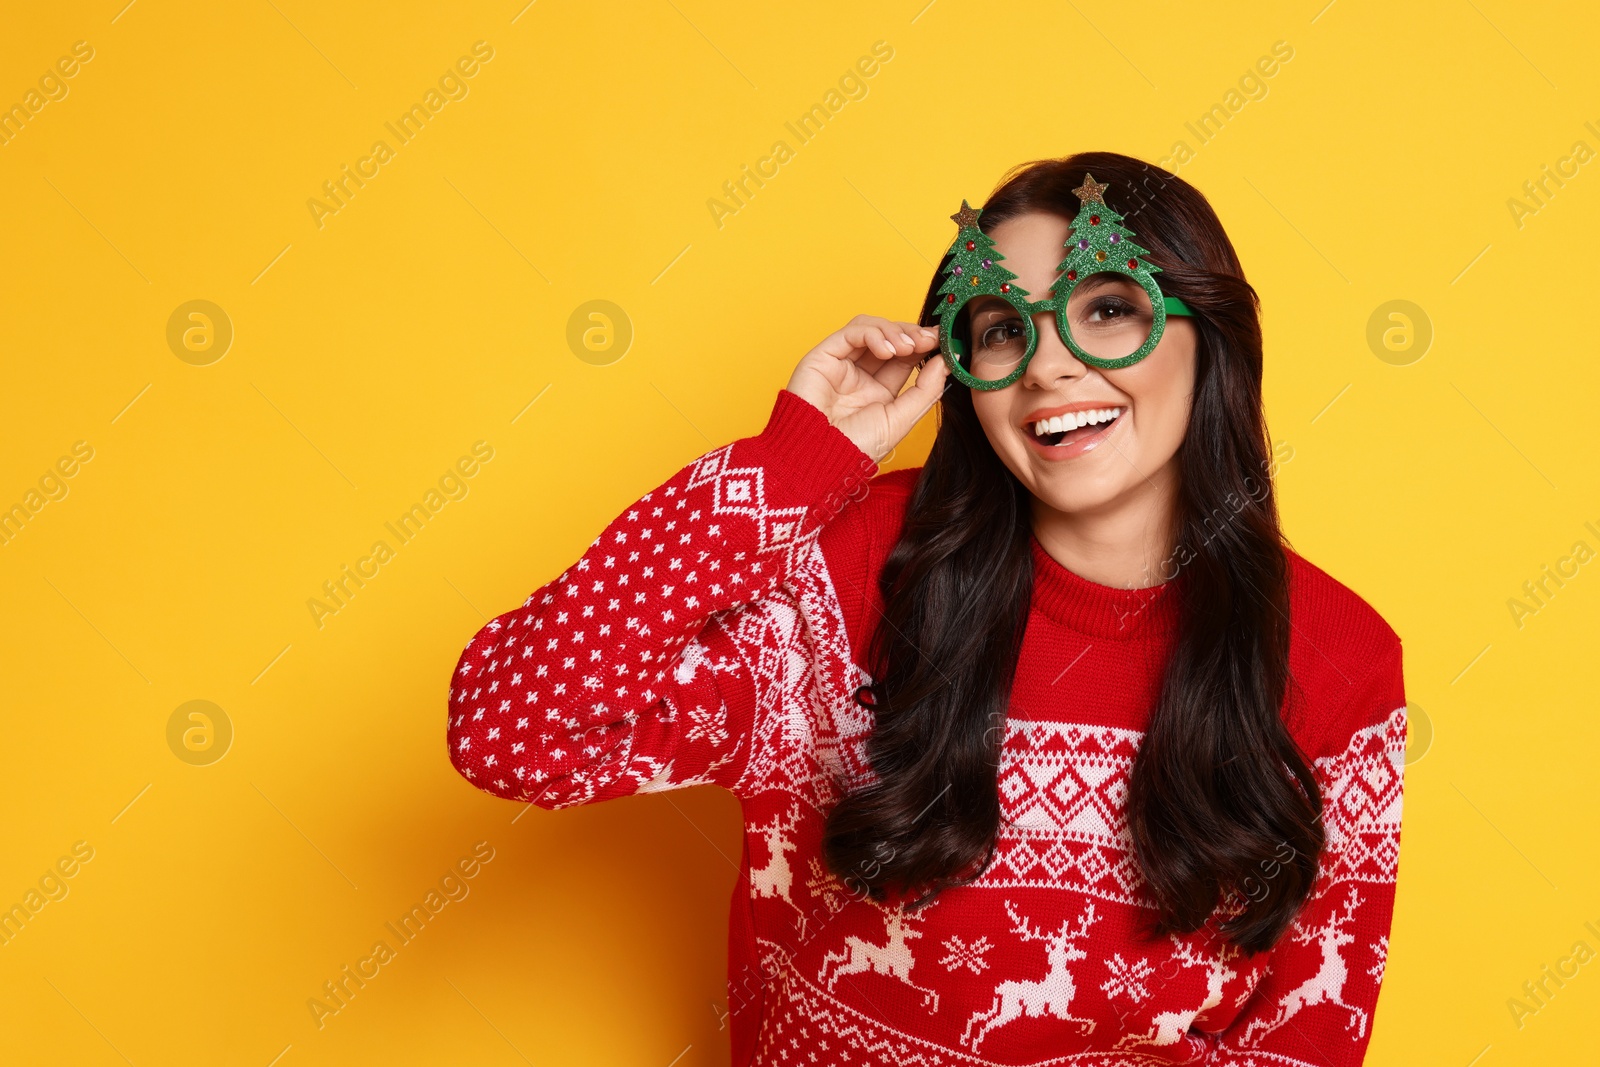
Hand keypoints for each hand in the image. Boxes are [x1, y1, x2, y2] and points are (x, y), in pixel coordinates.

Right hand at [783, 315, 948, 463]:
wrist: (820, 458)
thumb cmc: (855, 448)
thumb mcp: (902, 419)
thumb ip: (926, 390)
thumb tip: (946, 361)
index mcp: (879, 391)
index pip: (905, 357)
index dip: (924, 345)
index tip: (944, 341)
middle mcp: (860, 374)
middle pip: (890, 338)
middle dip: (913, 335)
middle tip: (930, 339)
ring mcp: (841, 363)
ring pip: (871, 328)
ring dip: (895, 331)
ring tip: (908, 347)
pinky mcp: (823, 356)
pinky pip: (852, 332)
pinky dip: (873, 334)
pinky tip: (887, 350)